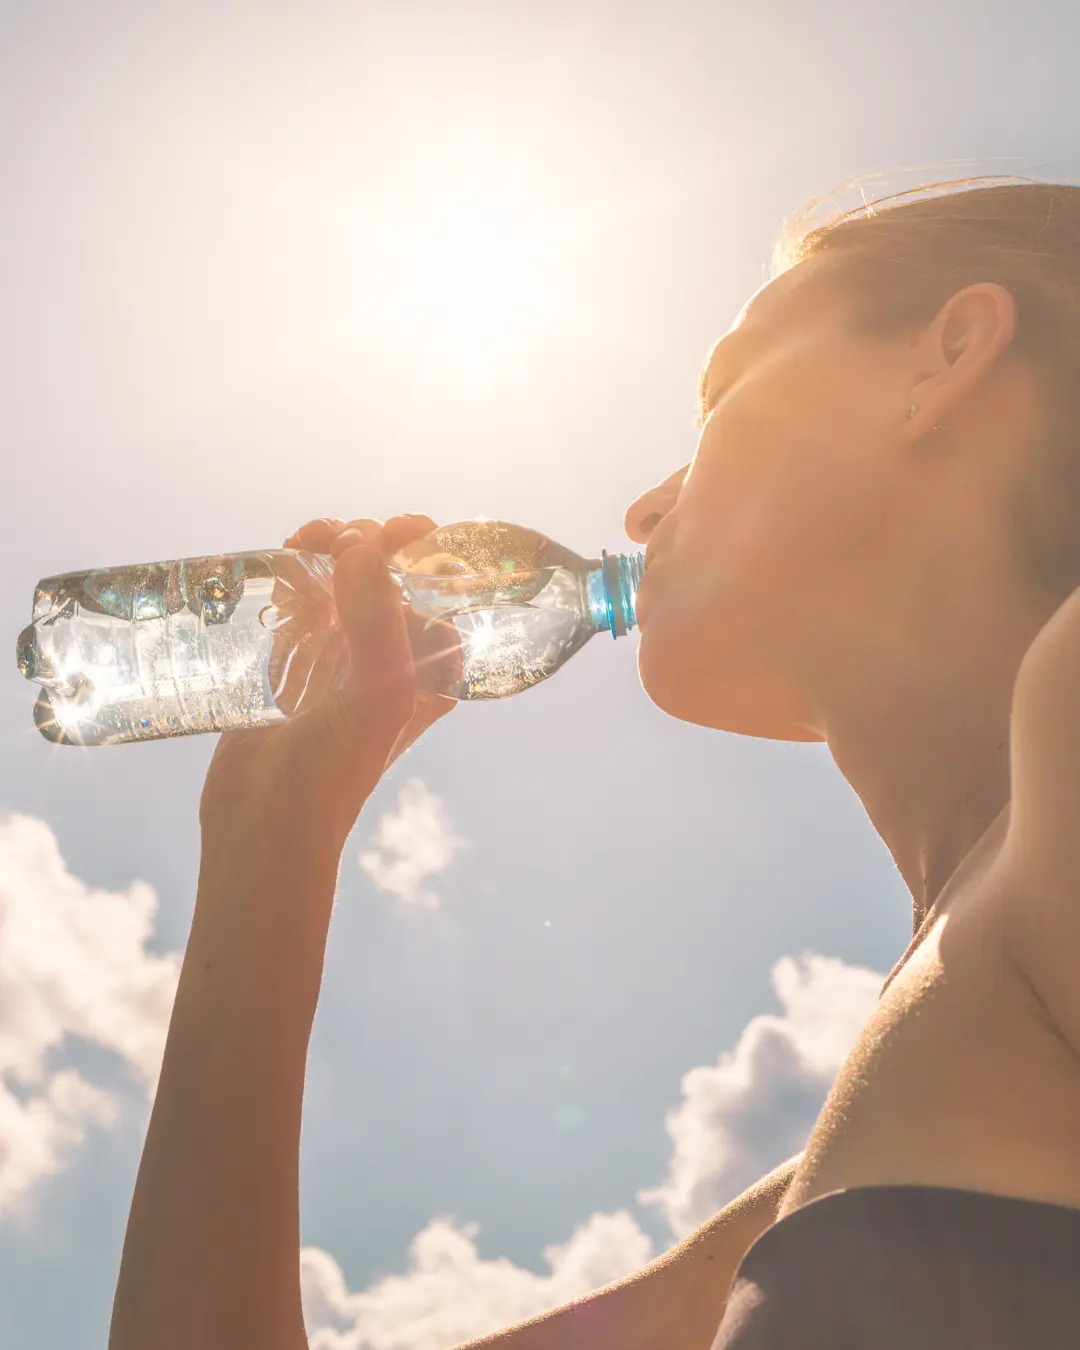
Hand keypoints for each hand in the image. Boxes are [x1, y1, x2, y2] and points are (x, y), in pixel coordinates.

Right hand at [199, 514, 455, 854]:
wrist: (263, 825)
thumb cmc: (332, 773)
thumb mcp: (375, 698)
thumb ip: (379, 621)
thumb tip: (363, 547)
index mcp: (428, 668)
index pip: (443, 590)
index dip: (427, 550)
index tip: (400, 530)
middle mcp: (389, 659)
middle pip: (389, 574)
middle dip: (368, 541)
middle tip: (335, 540)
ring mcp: (339, 658)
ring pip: (343, 581)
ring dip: (329, 549)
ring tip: (304, 542)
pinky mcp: (293, 662)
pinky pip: (301, 601)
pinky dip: (294, 575)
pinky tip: (283, 565)